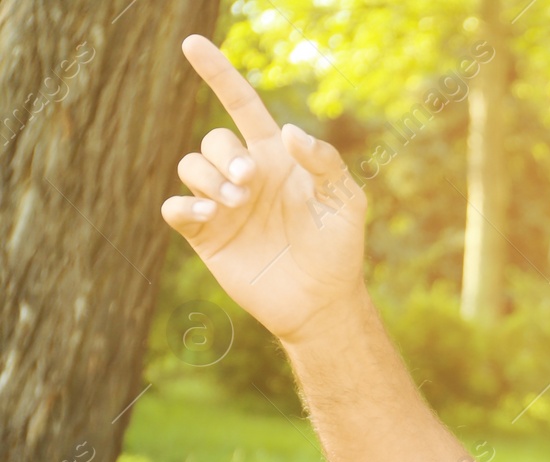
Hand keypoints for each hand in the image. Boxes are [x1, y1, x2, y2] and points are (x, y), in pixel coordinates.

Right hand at [161, 35, 366, 343]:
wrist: (322, 301)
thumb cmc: (338, 248)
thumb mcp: (346, 201)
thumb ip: (324, 162)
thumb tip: (290, 132)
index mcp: (276, 158)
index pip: (242, 105)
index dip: (218, 74)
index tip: (192, 44)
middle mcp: (245, 175)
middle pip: (214, 140)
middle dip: (225, 155)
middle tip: (248, 183)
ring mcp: (223, 205)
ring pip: (190, 167)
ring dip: (208, 178)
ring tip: (234, 203)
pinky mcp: (207, 236)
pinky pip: (175, 208)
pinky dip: (185, 206)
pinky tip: (209, 215)